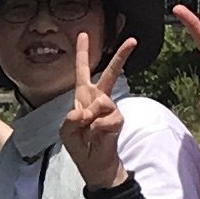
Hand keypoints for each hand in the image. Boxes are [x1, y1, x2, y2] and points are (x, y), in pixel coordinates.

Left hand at [58, 35, 140, 186]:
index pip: (81, 71)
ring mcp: (110, 108)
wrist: (95, 164)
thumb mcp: (66, 132)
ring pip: (101, 102)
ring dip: (90, 119)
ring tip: (89, 132)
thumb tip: (85, 111)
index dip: (83, 53)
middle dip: (121, 57)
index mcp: (83, 96)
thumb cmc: (80, 146)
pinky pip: (107, 118)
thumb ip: (71, 120)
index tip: (83, 34)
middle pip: (110, 73)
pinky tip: (97, 136)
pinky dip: (98, 129)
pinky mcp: (118, 119)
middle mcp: (98, 98)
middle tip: (133, 40)